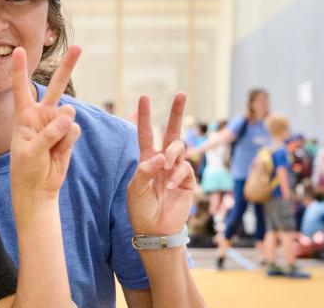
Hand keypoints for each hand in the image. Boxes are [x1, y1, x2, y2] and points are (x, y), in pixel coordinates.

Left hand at [9, 46, 81, 196]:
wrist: (38, 188)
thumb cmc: (26, 169)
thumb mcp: (31, 152)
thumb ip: (49, 133)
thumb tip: (70, 116)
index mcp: (24, 116)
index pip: (21, 88)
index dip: (19, 69)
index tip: (17, 49)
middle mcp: (42, 115)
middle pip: (56, 86)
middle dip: (67, 66)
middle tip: (79, 47)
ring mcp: (57, 123)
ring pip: (69, 113)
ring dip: (62, 130)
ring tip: (51, 147)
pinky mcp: (69, 134)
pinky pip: (75, 129)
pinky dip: (69, 140)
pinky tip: (60, 151)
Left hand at [127, 93, 195, 235]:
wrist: (155, 230)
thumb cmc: (141, 209)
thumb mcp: (136, 188)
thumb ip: (145, 170)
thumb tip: (160, 157)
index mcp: (146, 160)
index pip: (145, 133)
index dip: (144, 116)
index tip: (144, 97)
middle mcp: (163, 161)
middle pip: (171, 131)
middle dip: (176, 113)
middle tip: (180, 94)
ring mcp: (176, 169)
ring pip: (179, 147)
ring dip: (171, 153)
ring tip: (165, 165)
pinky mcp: (188, 180)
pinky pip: (185, 167)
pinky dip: (177, 173)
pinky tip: (169, 184)